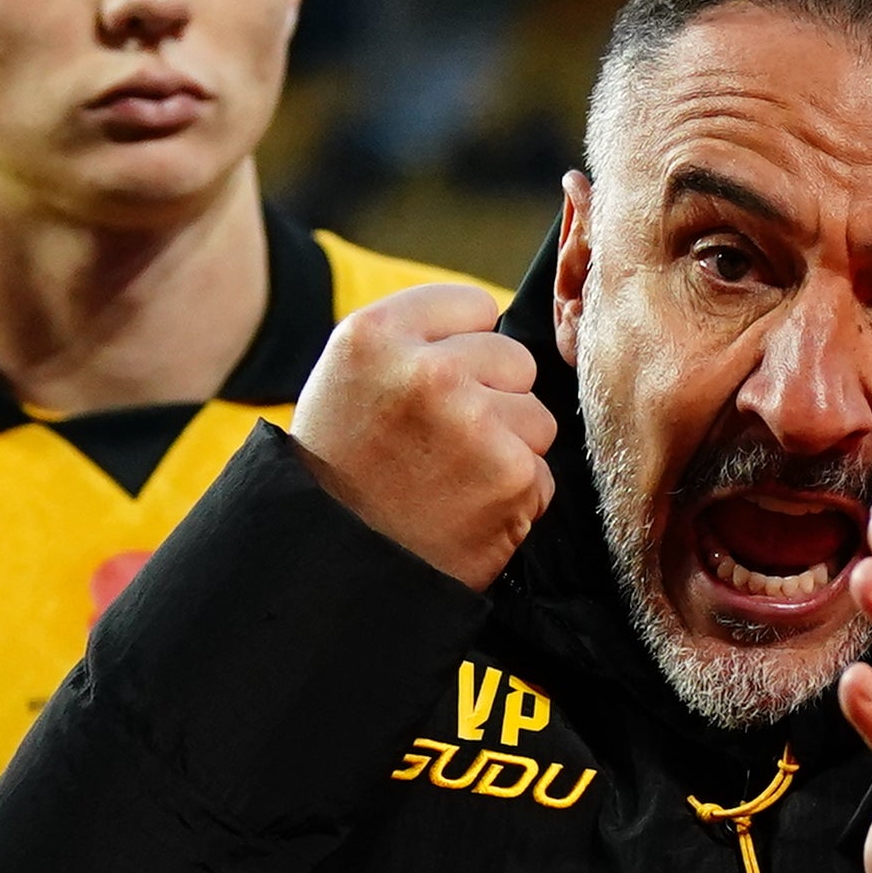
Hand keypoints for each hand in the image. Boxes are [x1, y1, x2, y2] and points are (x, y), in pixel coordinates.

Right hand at [293, 283, 554, 589]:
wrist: (330, 566)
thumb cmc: (342, 472)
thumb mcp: (350, 380)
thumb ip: (416, 340)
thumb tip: (494, 322)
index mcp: (375, 334)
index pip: (474, 306)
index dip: (460, 349)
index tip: (431, 388)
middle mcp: (427, 371)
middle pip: (515, 361)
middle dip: (491, 400)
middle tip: (438, 444)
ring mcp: (473, 424)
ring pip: (537, 418)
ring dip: (508, 450)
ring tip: (449, 479)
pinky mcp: (511, 478)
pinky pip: (542, 474)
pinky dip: (514, 500)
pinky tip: (465, 512)